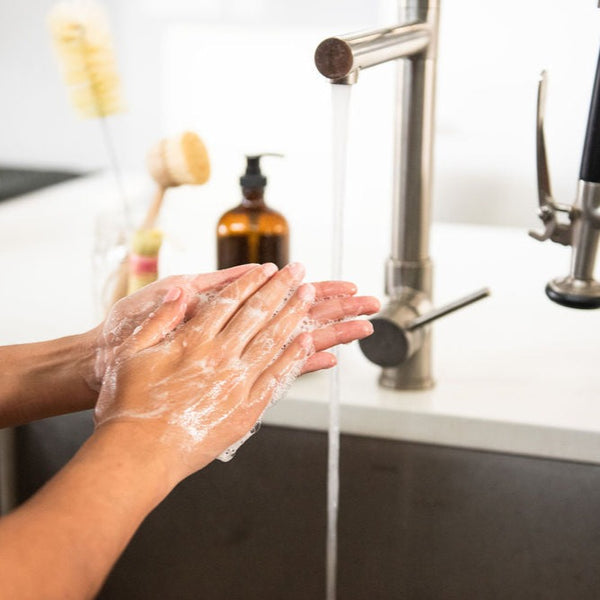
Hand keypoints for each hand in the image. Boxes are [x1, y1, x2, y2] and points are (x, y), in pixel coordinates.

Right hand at [94, 263, 378, 483]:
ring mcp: (236, 383)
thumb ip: (160, 320)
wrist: (140, 452)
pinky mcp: (246, 409)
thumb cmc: (130, 405)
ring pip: (272, 341)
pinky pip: (276, 378)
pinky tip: (306, 342)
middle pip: (257, 314)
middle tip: (297, 270)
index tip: (267, 269)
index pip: (229, 302)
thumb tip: (179, 293)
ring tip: (307, 296)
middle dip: (279, 289)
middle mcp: (220, 356)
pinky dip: (293, 358)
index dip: (250, 282)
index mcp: (193, 340)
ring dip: (292, 315)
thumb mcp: (132, 353)